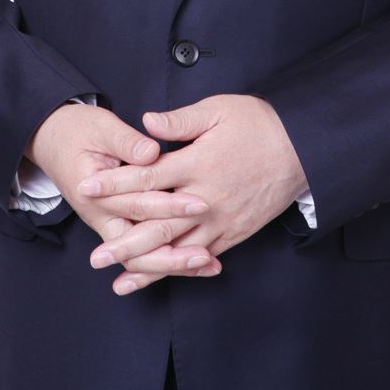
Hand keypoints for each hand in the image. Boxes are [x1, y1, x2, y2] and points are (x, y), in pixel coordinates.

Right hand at [25, 102, 221, 284]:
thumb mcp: (101, 128)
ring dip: (172, 264)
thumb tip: (152, 152)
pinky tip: (197, 262)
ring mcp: (109, 224)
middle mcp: (100, 216)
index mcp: (95, 192)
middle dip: (172, 253)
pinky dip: (167, 259)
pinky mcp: (118, 225)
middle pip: (138, 246)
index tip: (200, 205)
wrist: (51, 139)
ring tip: (207, 265)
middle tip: (205, 256)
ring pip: (141, 257)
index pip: (136, 204)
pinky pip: (143, 250)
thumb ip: (126, 141)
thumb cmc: (78, 130)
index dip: (169, 206)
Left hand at [78, 94, 308, 294]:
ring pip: (177, 247)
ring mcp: (220, 220)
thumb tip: (146, 122)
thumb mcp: (218, 110)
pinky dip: (179, 270)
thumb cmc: (258, 124)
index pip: (146, 177)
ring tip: (118, 279)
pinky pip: (200, 257)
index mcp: (196, 163)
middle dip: (123, 241)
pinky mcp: (234, 233)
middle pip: (156, 224)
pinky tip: (160, 278)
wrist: (301, 149)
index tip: (88, 188)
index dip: (115, 184)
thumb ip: (180, 122)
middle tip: (95, 256)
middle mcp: (205, 197)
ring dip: (146, 265)